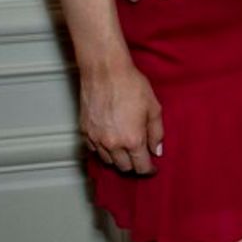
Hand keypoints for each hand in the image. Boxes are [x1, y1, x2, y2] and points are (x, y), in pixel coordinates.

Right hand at [80, 59, 163, 173]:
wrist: (105, 71)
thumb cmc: (131, 85)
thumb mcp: (154, 108)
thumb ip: (157, 133)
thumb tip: (156, 150)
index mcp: (133, 140)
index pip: (141, 166)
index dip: (149, 169)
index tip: (152, 168)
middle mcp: (113, 144)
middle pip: (124, 167)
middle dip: (134, 164)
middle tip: (140, 157)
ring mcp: (96, 139)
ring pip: (108, 161)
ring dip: (118, 159)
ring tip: (125, 149)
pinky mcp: (85, 131)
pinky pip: (94, 150)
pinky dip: (103, 150)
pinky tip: (110, 142)